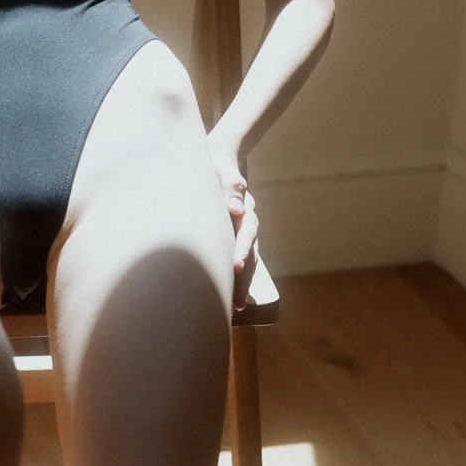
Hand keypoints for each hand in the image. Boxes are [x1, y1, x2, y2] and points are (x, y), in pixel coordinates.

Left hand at [210, 138, 258, 315]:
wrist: (220, 159)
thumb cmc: (216, 164)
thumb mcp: (221, 169)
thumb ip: (230, 185)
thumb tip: (237, 208)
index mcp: (244, 209)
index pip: (246, 232)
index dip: (242, 249)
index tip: (236, 266)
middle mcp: (246, 223)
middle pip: (250, 253)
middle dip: (244, 278)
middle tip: (236, 301)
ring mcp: (240, 232)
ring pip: (246, 260)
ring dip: (241, 283)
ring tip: (235, 307)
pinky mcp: (230, 237)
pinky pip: (236, 259)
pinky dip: (234, 277)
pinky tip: (227, 296)